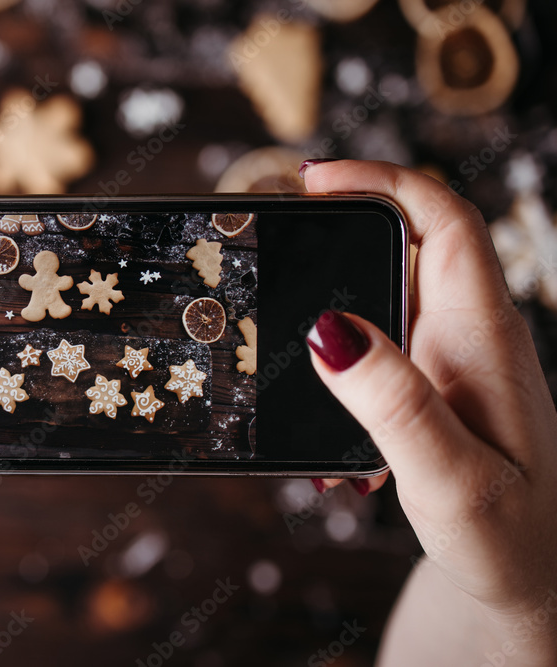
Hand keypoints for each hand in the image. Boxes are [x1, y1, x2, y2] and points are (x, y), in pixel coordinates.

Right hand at [301, 160, 556, 664]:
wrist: (540, 585)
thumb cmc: (513, 540)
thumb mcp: (450, 478)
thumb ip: (392, 403)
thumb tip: (327, 328)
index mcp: (485, 339)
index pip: (445, 221)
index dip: (383, 181)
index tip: (314, 179)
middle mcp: (471, 337)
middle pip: (410, 241)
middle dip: (342, 227)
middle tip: (277, 236)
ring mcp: (452, 362)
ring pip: (388, 295)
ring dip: (334, 307)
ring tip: (284, 341)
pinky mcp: (435, 389)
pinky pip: (381, 350)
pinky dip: (341, 364)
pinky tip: (325, 421)